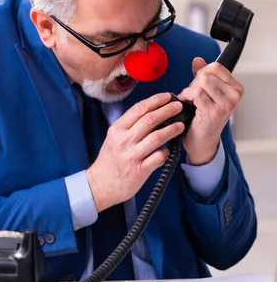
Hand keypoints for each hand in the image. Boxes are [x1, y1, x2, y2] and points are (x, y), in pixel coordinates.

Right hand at [86, 93, 183, 211]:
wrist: (100, 185)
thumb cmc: (110, 160)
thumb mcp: (114, 138)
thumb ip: (130, 126)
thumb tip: (152, 113)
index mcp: (117, 129)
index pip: (138, 109)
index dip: (155, 100)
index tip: (167, 96)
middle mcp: (124, 140)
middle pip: (149, 120)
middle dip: (167, 110)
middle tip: (178, 106)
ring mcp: (131, 156)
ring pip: (157, 137)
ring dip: (172, 129)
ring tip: (180, 126)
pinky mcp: (139, 170)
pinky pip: (158, 157)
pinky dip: (166, 152)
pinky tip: (168, 151)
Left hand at [178, 58, 243, 164]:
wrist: (201, 142)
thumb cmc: (204, 119)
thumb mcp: (206, 93)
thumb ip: (203, 75)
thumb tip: (197, 60)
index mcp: (236, 89)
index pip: (216, 67)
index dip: (202, 73)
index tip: (199, 85)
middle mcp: (234, 96)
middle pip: (207, 74)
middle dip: (194, 83)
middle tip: (193, 97)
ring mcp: (226, 104)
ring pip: (201, 82)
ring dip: (190, 91)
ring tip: (191, 101)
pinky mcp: (214, 111)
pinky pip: (196, 93)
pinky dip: (187, 96)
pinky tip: (187, 104)